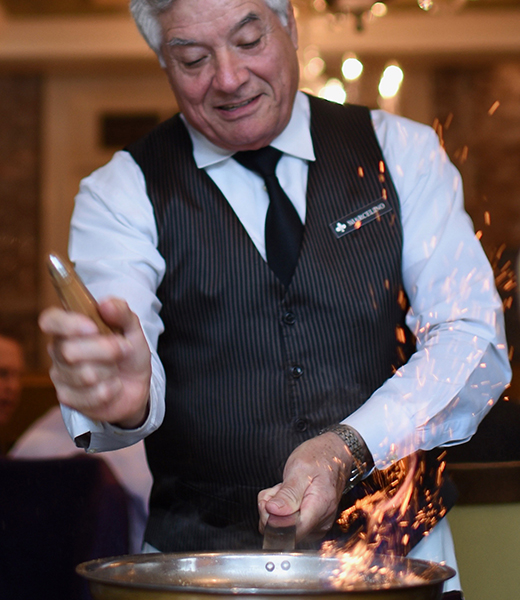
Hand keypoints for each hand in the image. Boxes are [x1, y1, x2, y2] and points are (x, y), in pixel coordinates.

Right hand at [39, 298, 150, 428]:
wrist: (137, 385)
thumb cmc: (128, 352)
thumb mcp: (132, 328)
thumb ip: (121, 312)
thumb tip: (105, 304)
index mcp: (69, 327)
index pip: (50, 320)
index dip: (68, 324)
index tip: (93, 328)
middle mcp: (59, 350)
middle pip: (70, 351)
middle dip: (106, 351)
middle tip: (123, 349)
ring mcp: (61, 376)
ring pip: (85, 375)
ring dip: (111, 371)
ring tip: (115, 368)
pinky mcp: (68, 399)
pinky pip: (92, 395)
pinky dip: (112, 389)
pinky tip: (112, 386)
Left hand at [258, 432, 351, 543]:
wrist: (334, 455)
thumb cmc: (319, 459)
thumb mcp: (300, 469)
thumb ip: (288, 493)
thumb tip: (273, 513)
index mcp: (320, 507)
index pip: (293, 531)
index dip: (274, 522)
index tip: (268, 504)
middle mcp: (321, 521)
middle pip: (286, 532)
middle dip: (272, 511)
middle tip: (278, 489)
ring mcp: (317, 525)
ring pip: (283, 529)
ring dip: (275, 510)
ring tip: (284, 490)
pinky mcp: (311, 525)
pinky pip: (288, 525)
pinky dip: (280, 511)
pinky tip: (286, 497)